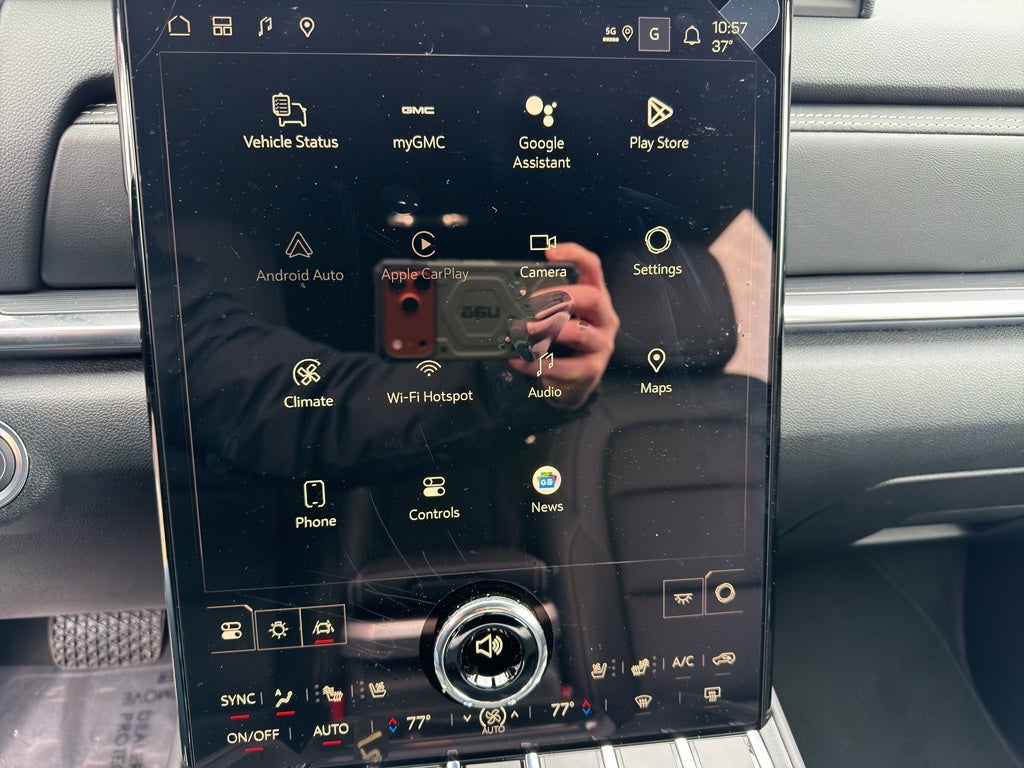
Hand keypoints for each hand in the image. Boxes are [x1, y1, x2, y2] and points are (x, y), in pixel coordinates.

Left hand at [508, 243, 618, 407]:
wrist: (575, 382)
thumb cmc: (564, 344)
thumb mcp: (558, 318)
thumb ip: (542, 305)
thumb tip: (510, 298)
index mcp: (596, 298)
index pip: (593, 267)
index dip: (574, 255)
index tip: (549, 253)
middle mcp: (604, 319)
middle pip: (591, 298)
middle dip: (558, 298)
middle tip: (528, 307)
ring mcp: (601, 345)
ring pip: (579, 333)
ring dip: (546, 333)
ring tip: (522, 335)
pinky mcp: (592, 371)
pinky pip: (566, 367)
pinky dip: (538, 364)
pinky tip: (521, 361)